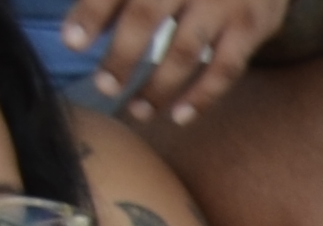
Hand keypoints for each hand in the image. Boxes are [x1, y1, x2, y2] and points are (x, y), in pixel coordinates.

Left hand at [59, 0, 285, 116]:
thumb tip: (82, 27)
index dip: (92, 13)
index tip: (71, 43)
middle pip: (147, 16)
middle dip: (122, 55)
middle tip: (104, 86)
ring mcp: (222, 3)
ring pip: (184, 50)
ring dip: (158, 86)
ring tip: (138, 110)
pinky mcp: (251, 26)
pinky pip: (225, 68)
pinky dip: (201, 97)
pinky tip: (179, 116)